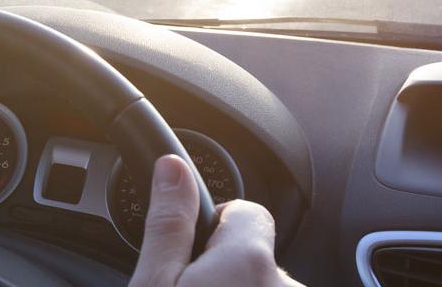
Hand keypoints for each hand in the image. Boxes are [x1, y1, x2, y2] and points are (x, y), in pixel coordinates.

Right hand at [129, 155, 303, 286]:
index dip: (215, 231)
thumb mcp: (154, 285)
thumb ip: (168, 224)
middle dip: (230, 270)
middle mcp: (287, 285)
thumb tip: (172, 167)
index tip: (193, 260)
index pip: (247, 212)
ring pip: (267, 286)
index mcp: (249, 261)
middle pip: (258, 254)